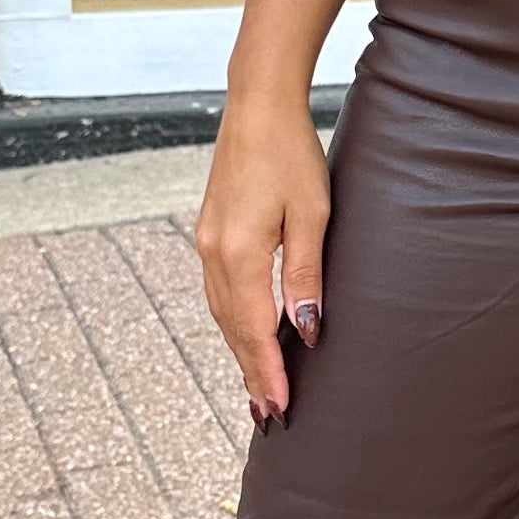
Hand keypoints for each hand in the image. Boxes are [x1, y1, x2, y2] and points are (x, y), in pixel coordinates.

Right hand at [195, 92, 331, 431]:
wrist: (257, 106)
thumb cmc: (292, 154)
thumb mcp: (313, 216)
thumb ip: (306, 276)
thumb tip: (306, 329)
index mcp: (238, 254)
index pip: (253, 330)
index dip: (267, 372)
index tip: (279, 408)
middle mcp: (213, 253)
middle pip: (232, 329)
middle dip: (251, 372)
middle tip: (268, 413)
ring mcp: (206, 242)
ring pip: (222, 313)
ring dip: (240, 350)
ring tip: (258, 385)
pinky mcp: (210, 231)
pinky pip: (220, 291)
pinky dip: (234, 321)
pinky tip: (247, 333)